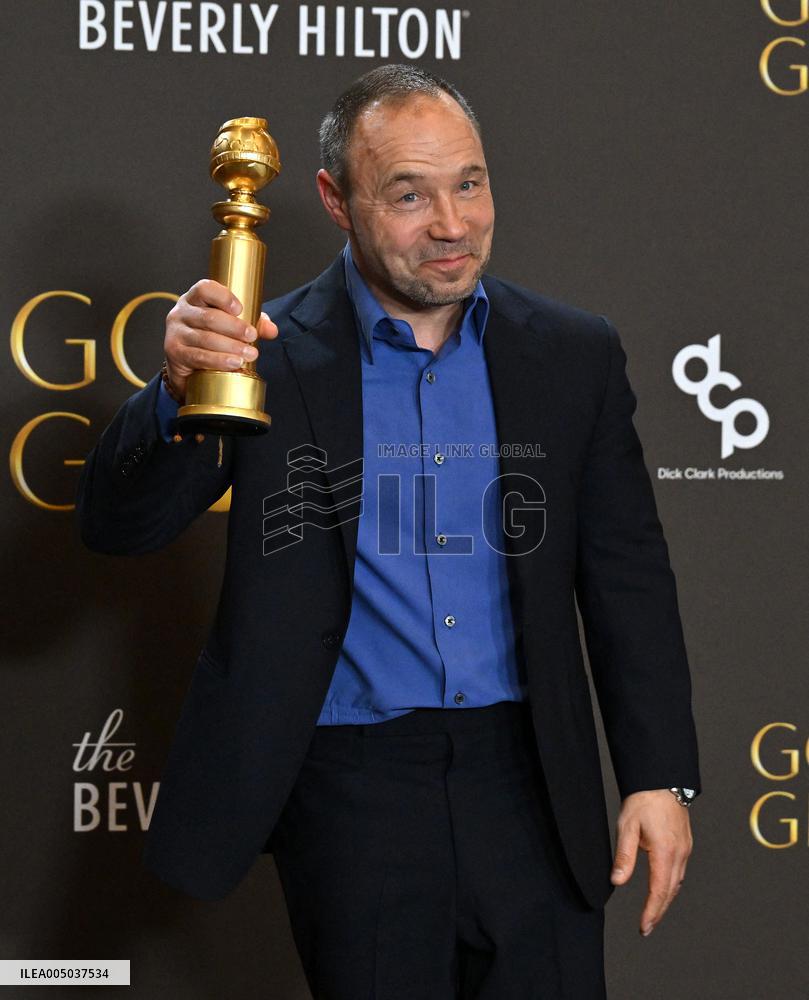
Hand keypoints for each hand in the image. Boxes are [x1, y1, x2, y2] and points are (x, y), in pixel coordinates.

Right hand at [163, 279, 278, 402]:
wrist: (188, 366)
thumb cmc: (212, 338)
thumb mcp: (231, 327)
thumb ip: (252, 323)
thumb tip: (272, 329)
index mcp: (194, 299)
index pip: (205, 289)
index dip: (223, 297)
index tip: (240, 309)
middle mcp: (181, 312)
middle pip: (209, 317)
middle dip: (235, 327)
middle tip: (252, 336)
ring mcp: (175, 333)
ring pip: (206, 338)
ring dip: (231, 347)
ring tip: (250, 354)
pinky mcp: (175, 353)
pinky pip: (199, 356)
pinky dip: (219, 360)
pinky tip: (234, 363)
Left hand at [610, 788, 692, 936]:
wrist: (661, 779)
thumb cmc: (643, 800)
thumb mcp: (627, 827)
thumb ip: (624, 856)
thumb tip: (617, 881)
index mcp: (665, 852)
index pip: (659, 890)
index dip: (651, 911)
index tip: (644, 926)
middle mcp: (680, 853)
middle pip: (670, 890)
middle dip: (659, 910)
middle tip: (647, 926)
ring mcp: (685, 848)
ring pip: (677, 882)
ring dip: (666, 899)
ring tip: (653, 912)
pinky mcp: (685, 843)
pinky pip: (680, 870)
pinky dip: (671, 884)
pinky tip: (664, 887)